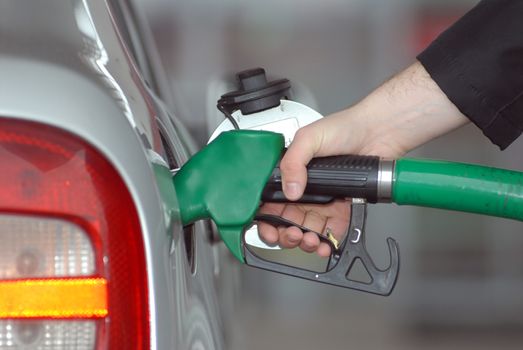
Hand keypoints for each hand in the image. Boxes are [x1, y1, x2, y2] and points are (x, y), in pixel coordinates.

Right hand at [259, 61, 468, 255]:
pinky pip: (330, 231)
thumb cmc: (344, 128)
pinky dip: (326, 242)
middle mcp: (304, 189)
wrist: (378, 133)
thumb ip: (292, 161)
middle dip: (286, 235)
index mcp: (290, 173)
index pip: (270, 202)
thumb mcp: (309, 138)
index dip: (266, 219)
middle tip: (292, 235)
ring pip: (306, 230)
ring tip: (310, 239)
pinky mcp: (341, 208)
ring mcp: (323, 201)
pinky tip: (325, 244)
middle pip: (286, 221)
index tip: (270, 229)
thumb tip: (290, 189)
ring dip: (305, 241)